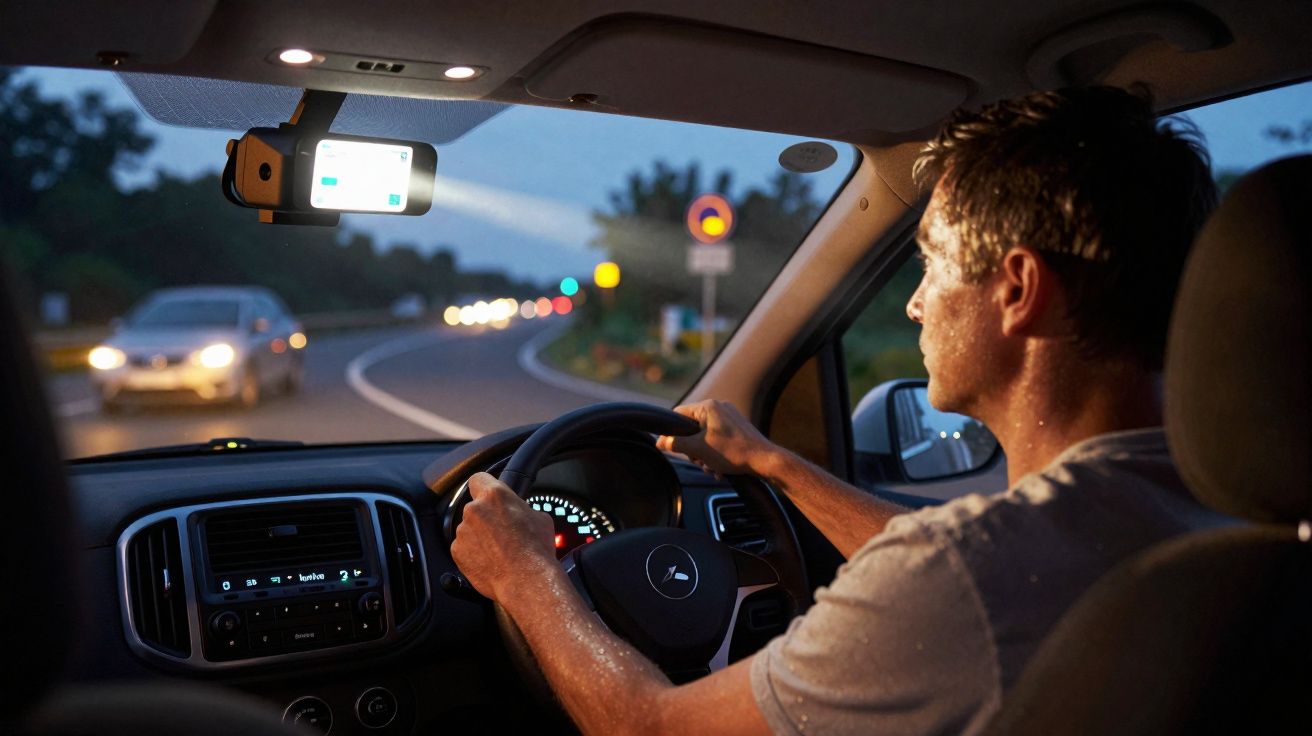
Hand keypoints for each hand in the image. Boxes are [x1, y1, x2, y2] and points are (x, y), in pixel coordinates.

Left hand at [450, 472, 557, 601]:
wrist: (526, 580)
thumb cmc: (536, 550)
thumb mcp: (540, 518)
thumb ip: (520, 508)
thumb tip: (518, 512)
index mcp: (495, 495)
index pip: (479, 478)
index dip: (484, 486)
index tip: (488, 493)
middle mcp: (475, 510)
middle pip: (475, 506)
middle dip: (486, 517)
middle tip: (502, 530)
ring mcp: (463, 531)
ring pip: (469, 528)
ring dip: (479, 536)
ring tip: (499, 550)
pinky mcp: (457, 551)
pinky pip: (464, 547)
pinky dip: (473, 552)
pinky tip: (490, 560)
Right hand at [655, 399, 773, 477]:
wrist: (764, 460)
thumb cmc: (733, 452)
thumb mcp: (698, 449)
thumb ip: (676, 444)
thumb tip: (661, 441)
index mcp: (708, 407)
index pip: (679, 414)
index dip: (671, 432)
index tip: (668, 446)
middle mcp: (720, 408)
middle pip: (692, 428)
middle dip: (693, 449)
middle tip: (698, 460)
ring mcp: (730, 418)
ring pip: (706, 437)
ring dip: (705, 455)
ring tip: (712, 467)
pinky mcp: (738, 429)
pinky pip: (719, 440)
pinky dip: (717, 454)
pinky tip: (721, 468)